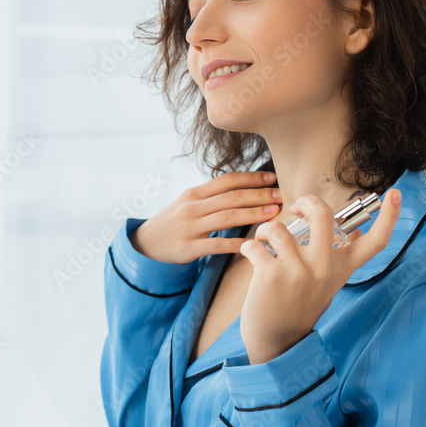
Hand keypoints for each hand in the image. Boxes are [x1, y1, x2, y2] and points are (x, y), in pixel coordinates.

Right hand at [129, 169, 282, 264]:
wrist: (145, 243)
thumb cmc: (173, 222)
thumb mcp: (188, 203)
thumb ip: (212, 197)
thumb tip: (244, 189)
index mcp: (195, 193)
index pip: (227, 180)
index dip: (251, 178)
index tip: (272, 179)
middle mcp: (192, 207)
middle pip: (231, 197)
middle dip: (259, 195)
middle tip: (281, 196)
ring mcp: (190, 227)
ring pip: (227, 218)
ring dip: (253, 214)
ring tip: (273, 214)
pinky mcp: (188, 248)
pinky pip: (216, 245)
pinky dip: (236, 244)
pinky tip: (253, 244)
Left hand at [238, 189, 401, 363]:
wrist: (277, 343)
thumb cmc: (298, 308)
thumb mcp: (326, 285)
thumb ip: (335, 258)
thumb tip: (351, 232)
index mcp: (341, 269)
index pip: (375, 242)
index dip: (389, 216)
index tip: (396, 193)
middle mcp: (324, 268)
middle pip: (323, 214)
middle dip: (306, 201)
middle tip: (297, 209)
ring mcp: (298, 271)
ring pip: (279, 228)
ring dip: (266, 230)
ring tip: (265, 241)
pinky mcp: (272, 275)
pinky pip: (256, 245)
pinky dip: (249, 247)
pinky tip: (252, 255)